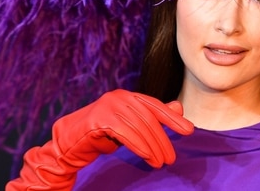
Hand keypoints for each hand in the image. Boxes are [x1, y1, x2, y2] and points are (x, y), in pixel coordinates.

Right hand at [6, 89, 193, 190]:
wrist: (69, 143)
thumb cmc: (102, 135)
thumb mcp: (131, 126)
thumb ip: (152, 117)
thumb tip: (178, 106)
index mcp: (129, 96)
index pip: (156, 106)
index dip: (173, 119)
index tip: (189, 131)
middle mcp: (120, 97)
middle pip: (149, 119)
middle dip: (163, 139)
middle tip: (171, 158)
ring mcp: (108, 106)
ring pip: (139, 126)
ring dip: (152, 146)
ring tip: (160, 162)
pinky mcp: (99, 119)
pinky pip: (124, 132)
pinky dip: (138, 144)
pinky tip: (147, 156)